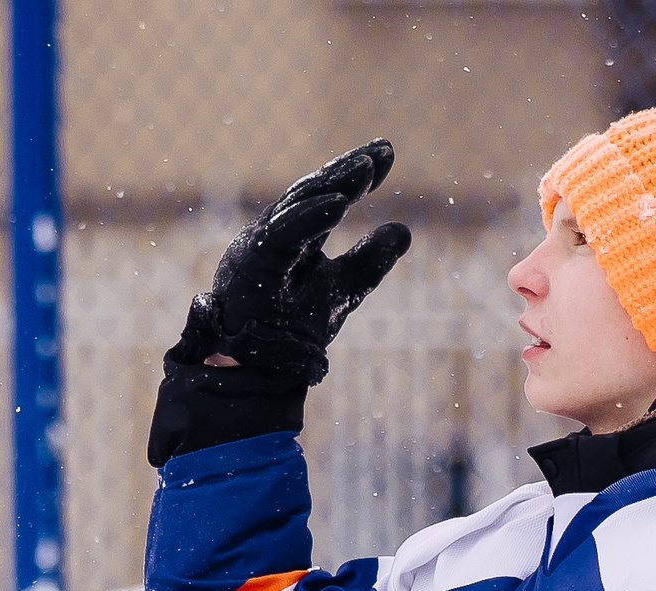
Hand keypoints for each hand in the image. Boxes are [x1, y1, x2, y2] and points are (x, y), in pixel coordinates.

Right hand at [170, 139, 411, 383]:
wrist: (257, 374)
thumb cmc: (290, 332)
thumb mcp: (341, 291)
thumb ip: (369, 262)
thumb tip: (404, 231)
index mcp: (294, 238)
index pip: (327, 196)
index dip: (356, 175)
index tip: (387, 153)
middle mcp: (275, 236)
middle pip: (314, 192)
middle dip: (348, 169)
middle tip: (382, 150)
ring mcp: (260, 248)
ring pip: (297, 206)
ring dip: (332, 185)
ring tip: (365, 168)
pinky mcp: (252, 268)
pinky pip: (281, 236)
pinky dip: (309, 218)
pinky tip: (338, 204)